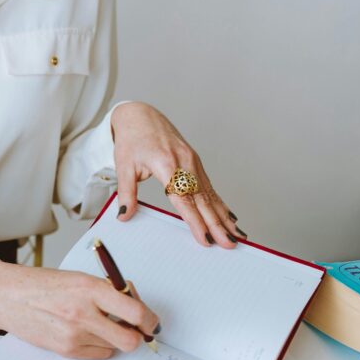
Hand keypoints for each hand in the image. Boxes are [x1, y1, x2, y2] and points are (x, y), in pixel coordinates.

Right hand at [0, 261, 160, 358]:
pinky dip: (97, 346)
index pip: (135, 311)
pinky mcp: (65, 350)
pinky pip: (97, 354)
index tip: (151, 322)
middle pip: (129, 340)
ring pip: (113, 346)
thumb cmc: (43, 285)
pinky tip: (83, 332)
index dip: (149, 320)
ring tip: (94, 323)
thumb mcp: (79, 278)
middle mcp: (83, 313)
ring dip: (112, 337)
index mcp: (90, 288)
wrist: (9, 297)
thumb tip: (136, 306)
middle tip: (133, 329)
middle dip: (136, 336)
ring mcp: (74, 335)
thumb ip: (108, 291)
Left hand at [111, 102, 246, 248]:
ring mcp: (192, 162)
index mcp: (166, 164)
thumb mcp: (123, 166)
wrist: (141, 116)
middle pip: (203, 199)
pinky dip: (220, 203)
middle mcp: (184, 163)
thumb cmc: (132, 140)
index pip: (183, 199)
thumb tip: (124, 216)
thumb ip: (126, 193)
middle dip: (217, 224)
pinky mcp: (195, 162)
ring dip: (223, 216)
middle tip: (228, 243)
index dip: (196, 221)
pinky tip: (229, 216)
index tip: (205, 238)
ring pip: (210, 194)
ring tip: (236, 234)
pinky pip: (209, 186)